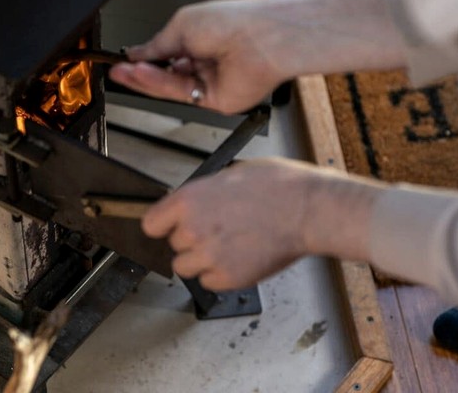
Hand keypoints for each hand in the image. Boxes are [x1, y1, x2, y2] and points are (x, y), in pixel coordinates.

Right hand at [109, 0, 288, 114]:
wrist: (260, 36)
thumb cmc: (232, 21)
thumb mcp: (181, 25)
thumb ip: (156, 45)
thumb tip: (136, 54)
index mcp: (199, 40)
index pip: (164, 54)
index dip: (143, 59)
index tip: (121, 60)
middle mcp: (204, 62)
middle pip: (164, 74)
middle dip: (139, 72)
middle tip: (118, 71)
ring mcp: (209, 82)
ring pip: (170, 86)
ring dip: (146, 79)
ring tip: (126, 73)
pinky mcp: (214, 100)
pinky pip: (181, 94)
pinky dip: (160, 85)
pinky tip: (143, 75)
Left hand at [142, 158, 378, 289]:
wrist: (306, 209)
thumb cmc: (277, 186)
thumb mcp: (229, 175)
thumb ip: (203, 194)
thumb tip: (194, 203)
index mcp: (187, 200)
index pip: (151, 224)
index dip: (163, 226)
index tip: (170, 227)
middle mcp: (191, 229)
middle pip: (174, 245)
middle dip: (191, 241)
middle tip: (218, 232)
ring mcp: (208, 256)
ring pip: (185, 268)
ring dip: (201, 261)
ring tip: (227, 247)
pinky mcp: (227, 277)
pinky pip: (208, 282)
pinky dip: (220, 276)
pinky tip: (238, 259)